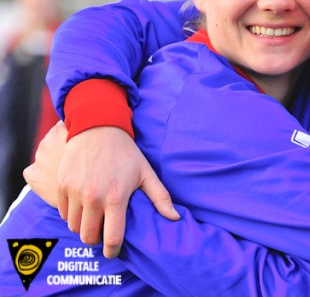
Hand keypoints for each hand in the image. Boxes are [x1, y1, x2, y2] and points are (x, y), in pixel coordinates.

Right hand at [27, 124, 179, 258]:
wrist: (98, 128)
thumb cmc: (125, 153)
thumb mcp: (146, 172)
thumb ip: (160, 197)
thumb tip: (175, 217)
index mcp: (116, 197)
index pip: (112, 237)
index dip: (112, 250)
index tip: (113, 252)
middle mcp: (93, 197)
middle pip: (89, 237)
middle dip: (97, 240)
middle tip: (104, 233)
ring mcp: (75, 192)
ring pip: (74, 227)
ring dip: (84, 228)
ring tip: (94, 219)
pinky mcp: (62, 186)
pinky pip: (63, 213)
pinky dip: (72, 216)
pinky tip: (83, 208)